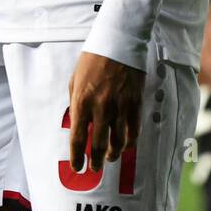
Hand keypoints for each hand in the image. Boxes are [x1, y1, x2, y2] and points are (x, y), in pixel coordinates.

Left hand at [68, 51, 144, 172]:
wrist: (117, 41)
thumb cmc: (92, 60)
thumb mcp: (75, 80)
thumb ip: (75, 104)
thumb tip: (77, 124)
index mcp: (81, 101)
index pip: (77, 138)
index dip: (77, 157)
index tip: (78, 167)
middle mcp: (100, 107)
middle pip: (98, 144)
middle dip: (95, 160)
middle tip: (95, 168)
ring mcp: (119, 106)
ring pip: (118, 141)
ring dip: (113, 154)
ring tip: (110, 158)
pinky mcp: (134, 102)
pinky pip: (134, 130)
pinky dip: (130, 142)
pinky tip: (126, 146)